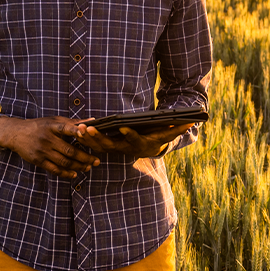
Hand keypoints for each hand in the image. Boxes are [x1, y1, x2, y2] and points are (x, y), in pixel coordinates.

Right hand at [0, 116, 100, 178]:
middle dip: (85, 157)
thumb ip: (73, 122)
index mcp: (52, 126)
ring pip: (64, 161)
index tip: (87, 133)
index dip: (77, 131)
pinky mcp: (38, 160)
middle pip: (69, 150)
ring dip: (78, 166)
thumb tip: (93, 121)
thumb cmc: (40, 126)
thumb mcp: (54, 121)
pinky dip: (66, 173)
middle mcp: (47, 138)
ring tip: (88, 168)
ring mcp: (42, 150)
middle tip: (97, 161)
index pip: (66, 128)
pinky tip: (75, 174)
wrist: (16, 134)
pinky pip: (54, 169)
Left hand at [74, 121, 195, 158]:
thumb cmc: (158, 138)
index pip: (134, 140)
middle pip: (110, 145)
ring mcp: (115, 149)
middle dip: (99, 137)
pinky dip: (86, 137)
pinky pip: (94, 143)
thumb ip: (178, 128)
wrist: (149, 149)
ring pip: (99, 145)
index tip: (123, 127)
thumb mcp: (168, 134)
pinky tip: (77, 128)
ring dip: (88, 138)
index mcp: (140, 145)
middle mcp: (126, 149)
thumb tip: (192, 121)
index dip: (129, 134)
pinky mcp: (107, 146)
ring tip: (80, 128)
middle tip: (89, 128)